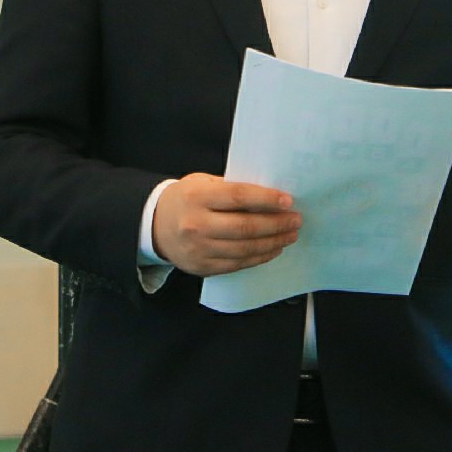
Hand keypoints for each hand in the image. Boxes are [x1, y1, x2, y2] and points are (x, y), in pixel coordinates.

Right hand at [152, 174, 300, 276]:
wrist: (155, 225)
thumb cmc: (186, 199)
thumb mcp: (202, 183)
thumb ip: (231, 189)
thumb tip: (270, 196)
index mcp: (197, 197)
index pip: (238, 197)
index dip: (266, 199)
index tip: (288, 201)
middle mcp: (196, 225)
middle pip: (245, 227)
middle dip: (276, 224)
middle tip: (295, 220)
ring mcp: (199, 249)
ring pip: (245, 249)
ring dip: (273, 242)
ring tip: (290, 235)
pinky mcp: (202, 267)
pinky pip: (238, 264)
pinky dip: (259, 257)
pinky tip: (273, 248)